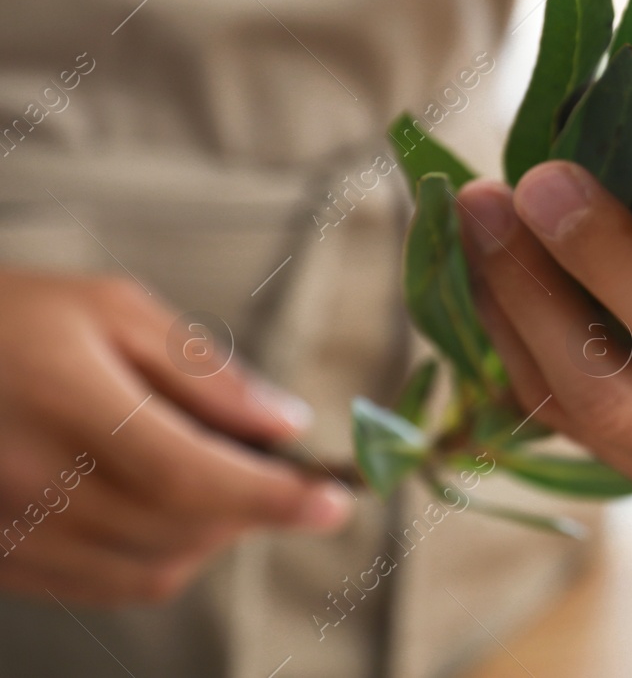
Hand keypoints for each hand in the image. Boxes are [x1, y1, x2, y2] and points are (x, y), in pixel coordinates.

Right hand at [0, 270, 350, 604]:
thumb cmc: (7, 317)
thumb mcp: (112, 309)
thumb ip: (204, 371)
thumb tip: (285, 423)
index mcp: (67, 408)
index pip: (190, 478)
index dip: (272, 497)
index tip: (335, 501)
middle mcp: (34, 483)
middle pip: (181, 530)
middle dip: (252, 507)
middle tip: (280, 467)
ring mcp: (12, 533)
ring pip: (150, 570)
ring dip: (211, 536)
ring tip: (219, 477)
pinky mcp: (1, 560)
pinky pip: (103, 585)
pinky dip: (158, 556)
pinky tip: (166, 506)